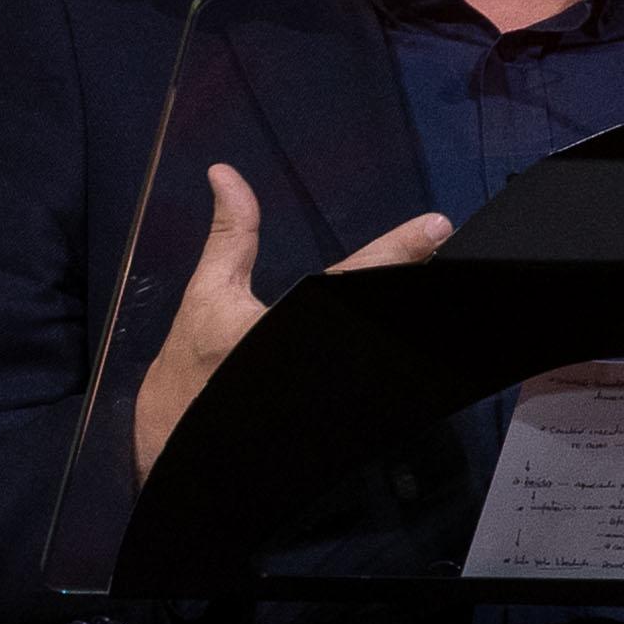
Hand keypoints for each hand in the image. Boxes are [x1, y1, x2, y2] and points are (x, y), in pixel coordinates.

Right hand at [134, 164, 451, 471]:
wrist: (178, 448)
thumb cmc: (191, 371)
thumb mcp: (207, 294)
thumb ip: (229, 236)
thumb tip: (226, 175)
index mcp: (293, 323)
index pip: (356, 276)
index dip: (398, 249)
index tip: (435, 224)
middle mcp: (324, 355)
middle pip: (384, 313)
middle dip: (416, 281)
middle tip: (445, 249)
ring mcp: (341, 392)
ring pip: (389, 348)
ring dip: (411, 316)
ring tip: (435, 280)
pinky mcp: (346, 418)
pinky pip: (379, 379)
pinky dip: (394, 350)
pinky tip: (414, 330)